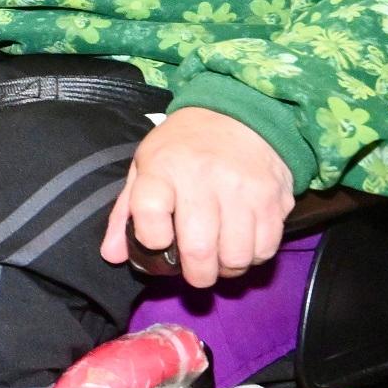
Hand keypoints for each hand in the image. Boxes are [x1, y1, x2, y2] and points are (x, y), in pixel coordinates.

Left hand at [102, 107, 297, 289]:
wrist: (241, 114)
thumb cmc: (184, 147)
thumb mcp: (146, 165)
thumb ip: (126, 212)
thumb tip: (112, 255)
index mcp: (164, 166)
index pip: (150, 212)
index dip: (151, 239)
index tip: (157, 241)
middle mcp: (205, 177)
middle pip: (198, 249)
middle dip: (195, 274)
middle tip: (195, 271)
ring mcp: (244, 189)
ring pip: (236, 257)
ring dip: (226, 269)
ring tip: (220, 258)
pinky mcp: (274, 199)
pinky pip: (265, 249)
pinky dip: (253, 257)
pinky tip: (243, 244)